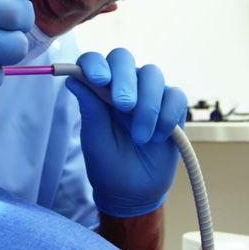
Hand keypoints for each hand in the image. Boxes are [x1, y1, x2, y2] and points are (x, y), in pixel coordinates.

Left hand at [65, 48, 186, 217]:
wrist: (134, 191)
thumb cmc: (108, 164)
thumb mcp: (95, 141)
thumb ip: (90, 110)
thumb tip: (73, 78)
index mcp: (98, 88)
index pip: (94, 61)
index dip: (95, 64)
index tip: (98, 80)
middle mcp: (123, 84)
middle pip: (124, 58)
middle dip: (124, 79)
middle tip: (124, 106)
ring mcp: (149, 92)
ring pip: (153, 74)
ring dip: (147, 104)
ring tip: (141, 137)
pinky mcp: (172, 106)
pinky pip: (175, 96)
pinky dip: (167, 116)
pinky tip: (158, 137)